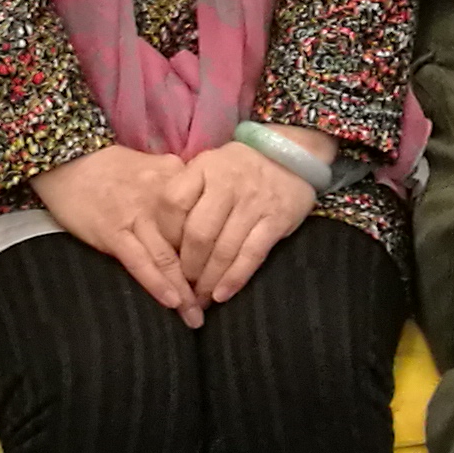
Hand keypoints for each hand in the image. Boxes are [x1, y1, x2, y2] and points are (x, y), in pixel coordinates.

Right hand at [35, 144, 199, 319]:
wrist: (67, 158)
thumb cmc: (111, 167)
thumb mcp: (153, 166)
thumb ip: (178, 187)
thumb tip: (204, 212)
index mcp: (176, 176)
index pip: (206, 218)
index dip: (216, 249)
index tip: (224, 273)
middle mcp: (162, 196)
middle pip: (191, 242)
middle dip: (204, 277)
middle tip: (213, 303)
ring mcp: (137, 214)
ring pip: (168, 257)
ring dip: (184, 292)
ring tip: (195, 316)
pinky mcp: (112, 230)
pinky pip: (140, 262)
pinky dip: (158, 284)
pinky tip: (172, 303)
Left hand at [172, 138, 320, 304]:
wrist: (291, 153)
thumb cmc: (239, 166)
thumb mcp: (209, 165)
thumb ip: (187, 192)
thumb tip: (162, 236)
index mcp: (204, 167)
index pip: (173, 202)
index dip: (165, 234)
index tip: (164, 254)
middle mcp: (227, 184)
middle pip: (198, 233)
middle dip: (187, 267)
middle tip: (182, 286)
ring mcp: (253, 202)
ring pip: (223, 250)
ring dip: (208, 280)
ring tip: (200, 298)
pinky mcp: (276, 220)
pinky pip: (251, 255)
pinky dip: (234, 279)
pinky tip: (222, 295)